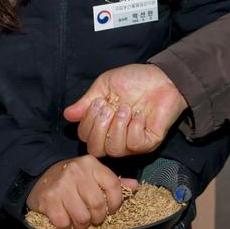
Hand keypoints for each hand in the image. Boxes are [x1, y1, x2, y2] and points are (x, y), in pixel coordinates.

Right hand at [26, 155, 137, 228]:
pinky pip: (64, 223)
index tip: (112, 209)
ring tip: (79, 221)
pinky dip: (66, 227)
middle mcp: (76, 172)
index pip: (113, 185)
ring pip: (82, 217)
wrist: (40, 176)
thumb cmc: (72, 179)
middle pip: (98, 204)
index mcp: (91, 164)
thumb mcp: (93, 174)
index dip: (116, 202)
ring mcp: (61, 186)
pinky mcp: (48, 200)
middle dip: (98, 217)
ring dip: (82, 225)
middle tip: (94, 219)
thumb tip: (135, 186)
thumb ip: (113, 181)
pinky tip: (66, 221)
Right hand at [63, 64, 187, 157]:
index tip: (99, 102)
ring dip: (117, 126)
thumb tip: (67, 115)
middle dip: (98, 127)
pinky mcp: (147, 143)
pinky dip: (134, 127)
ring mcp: (131, 142)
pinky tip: (140, 114)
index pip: (84, 137)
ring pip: (113, 150)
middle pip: (95, 150)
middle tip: (109, 107)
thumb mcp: (105, 86)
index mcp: (102, 124)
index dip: (87, 122)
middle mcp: (114, 137)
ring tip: (126, 109)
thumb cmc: (134, 80)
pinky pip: (133, 144)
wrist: (161, 78)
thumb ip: (87, 101)